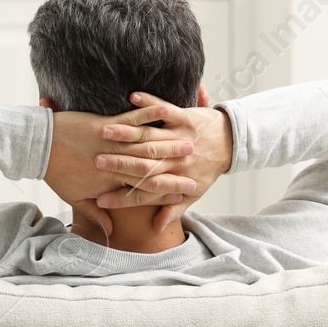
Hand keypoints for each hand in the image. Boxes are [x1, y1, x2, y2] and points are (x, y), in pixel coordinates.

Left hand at [45, 108, 196, 235]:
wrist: (37, 148)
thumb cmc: (55, 172)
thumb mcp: (73, 197)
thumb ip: (93, 214)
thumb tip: (108, 232)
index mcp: (112, 182)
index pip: (148, 188)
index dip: (171, 189)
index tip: (191, 189)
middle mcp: (116, 165)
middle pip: (153, 166)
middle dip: (178, 166)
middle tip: (198, 165)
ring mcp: (112, 144)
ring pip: (146, 144)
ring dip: (170, 143)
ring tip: (190, 141)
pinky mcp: (104, 126)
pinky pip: (130, 118)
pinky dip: (148, 113)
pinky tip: (165, 112)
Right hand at [93, 90, 232, 229]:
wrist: (232, 143)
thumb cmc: (208, 169)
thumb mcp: (194, 194)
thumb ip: (173, 209)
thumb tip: (157, 228)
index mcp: (175, 179)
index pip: (145, 192)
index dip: (123, 198)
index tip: (100, 200)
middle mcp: (176, 159)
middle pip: (143, 164)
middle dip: (119, 163)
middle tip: (96, 163)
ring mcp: (180, 136)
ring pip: (149, 136)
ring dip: (126, 133)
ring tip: (105, 132)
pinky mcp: (185, 117)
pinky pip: (165, 109)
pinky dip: (150, 103)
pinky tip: (132, 98)